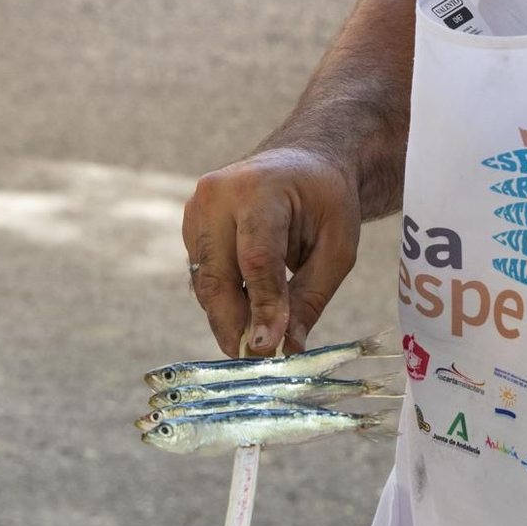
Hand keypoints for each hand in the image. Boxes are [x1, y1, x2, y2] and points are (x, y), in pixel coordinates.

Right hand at [183, 147, 360, 356]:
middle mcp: (216, 196)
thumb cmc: (326, 204)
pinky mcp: (189, 229)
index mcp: (260, 189)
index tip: (268, 348)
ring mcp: (196, 211)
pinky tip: (247, 318)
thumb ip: (311, 297)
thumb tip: (287, 349)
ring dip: (228, 321)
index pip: (256, 259)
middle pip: (219, 276)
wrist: (301, 163)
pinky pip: (203, 280)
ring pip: (205, 285)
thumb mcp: (337, 249)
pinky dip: (224, 305)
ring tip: (257, 346)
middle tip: (256, 362)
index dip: (262, 307)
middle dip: (235, 326)